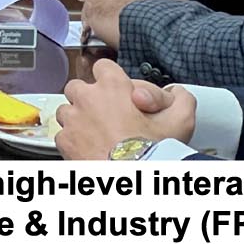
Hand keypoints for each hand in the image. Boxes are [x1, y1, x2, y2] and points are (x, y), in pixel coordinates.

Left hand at [55, 59, 197, 160]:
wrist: (135, 176)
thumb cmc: (154, 151)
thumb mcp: (179, 121)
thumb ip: (180, 99)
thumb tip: (178, 92)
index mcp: (112, 86)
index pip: (103, 66)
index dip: (111, 78)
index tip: (117, 92)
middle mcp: (87, 97)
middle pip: (79, 87)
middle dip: (89, 98)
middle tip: (105, 115)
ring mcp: (72, 118)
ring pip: (67, 110)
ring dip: (78, 119)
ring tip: (96, 134)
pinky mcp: (64, 140)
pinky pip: (63, 134)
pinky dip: (73, 140)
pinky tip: (89, 148)